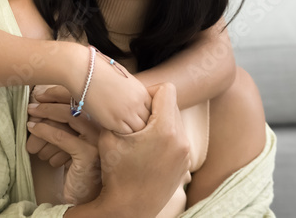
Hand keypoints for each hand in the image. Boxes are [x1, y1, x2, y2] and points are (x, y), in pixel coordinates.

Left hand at [26, 91, 101, 204]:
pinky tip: (33, 129)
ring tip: (29, 117)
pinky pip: (62, 137)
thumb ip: (64, 121)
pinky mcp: (89, 154)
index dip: (60, 91)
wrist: (84, 194)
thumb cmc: (76, 165)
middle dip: (50, 102)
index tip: (40, 93)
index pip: (82, 97)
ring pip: (69, 116)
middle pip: (76, 104)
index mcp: (103, 119)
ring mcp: (99, 140)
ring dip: (45, 114)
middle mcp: (105, 126)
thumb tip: (40, 100)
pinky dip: (44, 130)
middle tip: (31, 104)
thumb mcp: (71, 139)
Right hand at [77, 48, 150, 133]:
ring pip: (138, 131)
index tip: (138, 119)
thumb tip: (132, 101)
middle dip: (142, 126)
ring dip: (133, 132)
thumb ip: (132, 92)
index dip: (145, 116)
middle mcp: (137, 103)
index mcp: (141, 92)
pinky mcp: (112, 121)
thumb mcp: (123, 77)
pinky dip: (121, 135)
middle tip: (133, 128)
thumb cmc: (99, 69)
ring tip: (125, 132)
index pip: (153, 111)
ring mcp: (126, 113)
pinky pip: (124, 134)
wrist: (82, 69)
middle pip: (148, 123)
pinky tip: (115, 131)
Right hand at [95, 83, 190, 214]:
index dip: (149, 92)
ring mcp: (186, 154)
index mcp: (165, 130)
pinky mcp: (185, 164)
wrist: (129, 208)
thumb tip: (117, 94)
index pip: (167, 90)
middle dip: (154, 107)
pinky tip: (147, 149)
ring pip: (175, 121)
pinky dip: (165, 137)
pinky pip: (178, 138)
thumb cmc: (116, 172)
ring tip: (141, 135)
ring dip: (160, 122)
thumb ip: (117, 112)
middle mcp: (181, 140)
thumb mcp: (109, 136)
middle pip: (172, 104)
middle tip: (135, 119)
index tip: (136, 105)